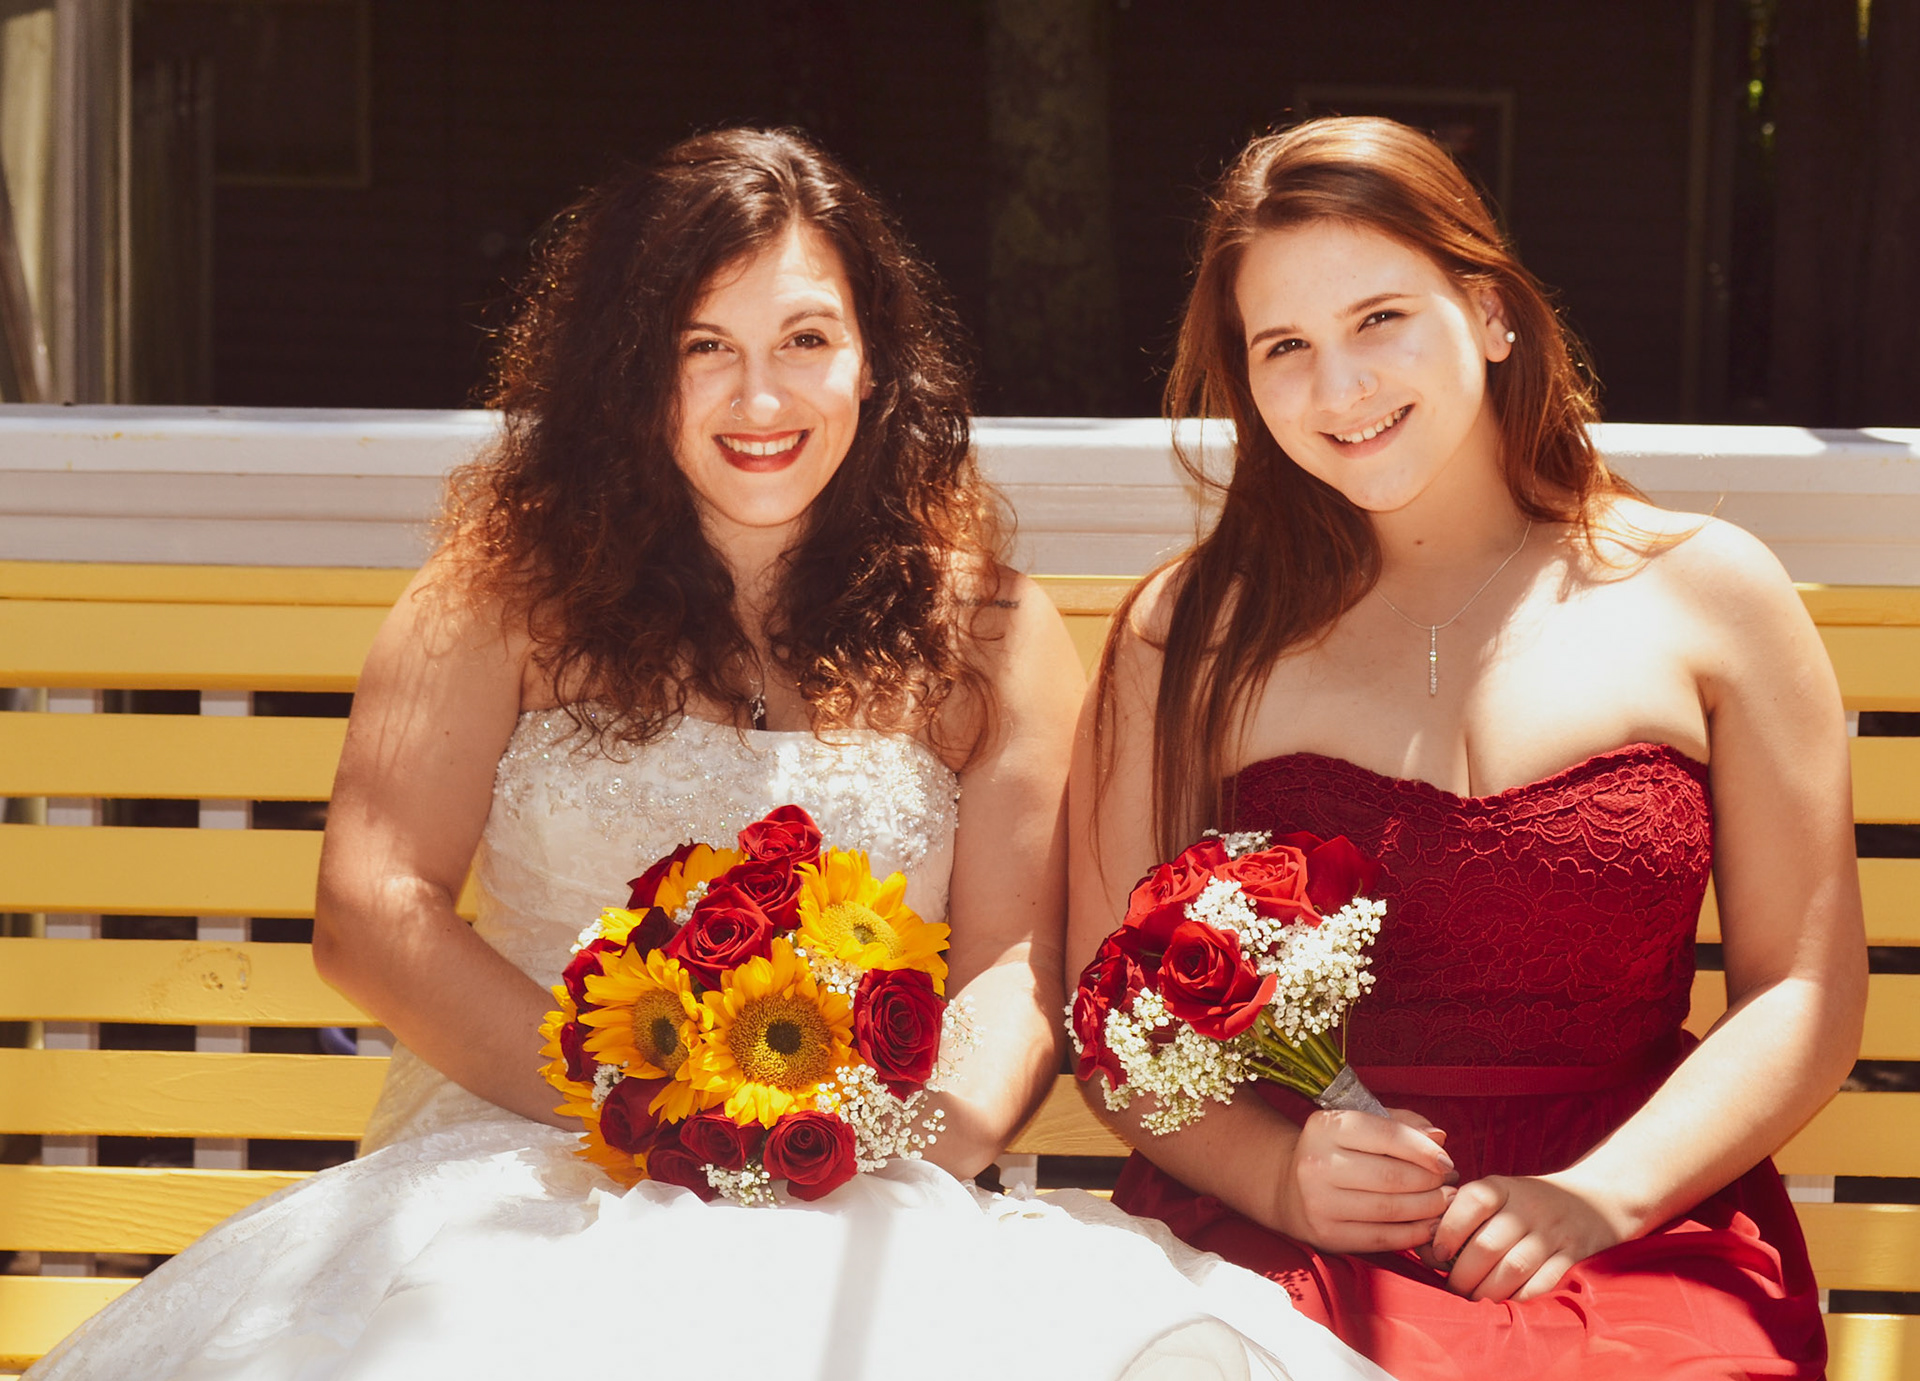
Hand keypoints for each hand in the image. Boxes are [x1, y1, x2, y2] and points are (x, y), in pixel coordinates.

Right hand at [1274, 1106, 1457, 1252]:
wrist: (1288, 1187)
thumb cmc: (1335, 1151)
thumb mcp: (1358, 1126)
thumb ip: (1400, 1124)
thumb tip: (1439, 1137)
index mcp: (1326, 1127)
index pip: (1386, 1135)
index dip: (1424, 1150)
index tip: (1446, 1161)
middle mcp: (1318, 1163)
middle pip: (1393, 1176)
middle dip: (1431, 1182)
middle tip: (1451, 1184)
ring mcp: (1320, 1202)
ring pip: (1391, 1208)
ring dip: (1429, 1208)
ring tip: (1445, 1202)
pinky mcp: (1328, 1234)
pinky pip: (1382, 1237)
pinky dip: (1413, 1233)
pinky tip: (1429, 1225)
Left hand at [1428, 1170, 1630, 1300]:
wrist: (1594, 1200)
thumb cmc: (1528, 1201)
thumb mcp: (1499, 1193)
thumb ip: (1464, 1214)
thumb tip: (1426, 1249)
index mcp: (1503, 1186)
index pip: (1472, 1201)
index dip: (1449, 1229)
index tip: (1437, 1253)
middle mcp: (1527, 1206)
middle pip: (1488, 1245)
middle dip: (1463, 1274)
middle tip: (1452, 1287)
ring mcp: (1551, 1232)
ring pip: (1513, 1268)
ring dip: (1487, 1291)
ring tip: (1474, 1298)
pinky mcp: (1571, 1255)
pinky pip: (1542, 1283)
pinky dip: (1519, 1296)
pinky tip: (1505, 1300)